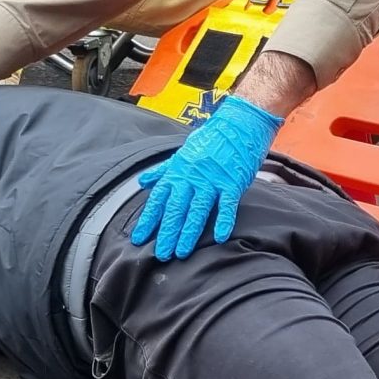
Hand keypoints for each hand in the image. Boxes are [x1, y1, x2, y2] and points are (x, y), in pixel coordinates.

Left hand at [131, 95, 282, 260]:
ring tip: (181, 252)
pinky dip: (224, 220)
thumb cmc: (211, 139)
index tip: (139, 238)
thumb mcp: (182, 152)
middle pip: (175, 208)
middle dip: (166, 232)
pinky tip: (220, 237)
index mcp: (178, 171)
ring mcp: (212, 180)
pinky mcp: (232, 182)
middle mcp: (191, 177)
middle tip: (161, 254)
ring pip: (197, 210)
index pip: (158, 199)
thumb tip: (143, 181)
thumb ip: (163, 170)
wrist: (239, 124)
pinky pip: (227, 204)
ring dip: (188, 233)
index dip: (148, 219)